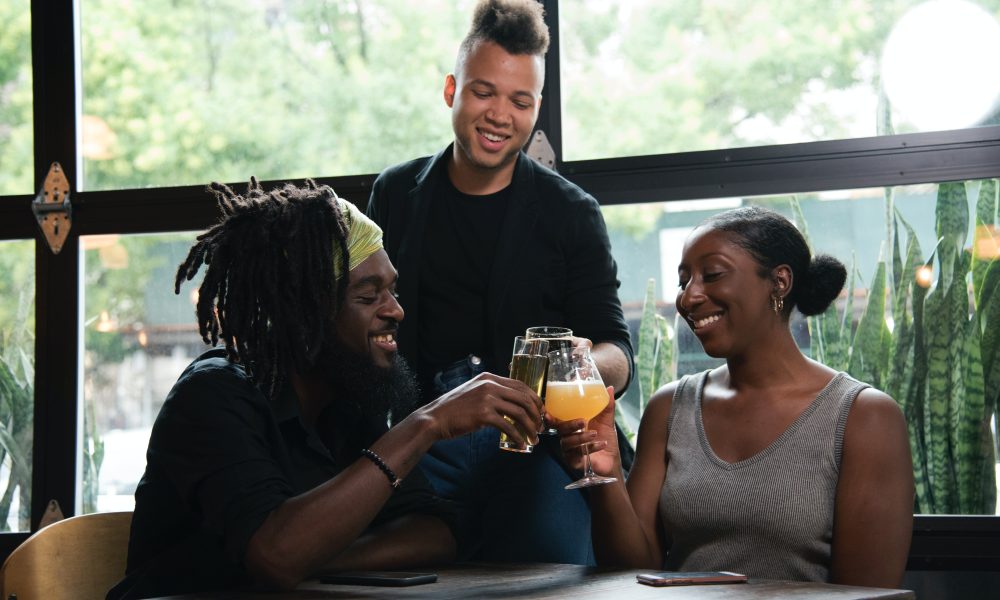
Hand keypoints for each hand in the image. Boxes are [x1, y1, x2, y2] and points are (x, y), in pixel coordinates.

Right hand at [419, 372, 541, 444]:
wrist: (435, 418)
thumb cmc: (455, 409)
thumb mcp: (474, 392)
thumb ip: (490, 393)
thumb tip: (510, 404)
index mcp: (490, 378)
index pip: (521, 385)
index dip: (534, 398)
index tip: (540, 411)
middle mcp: (490, 385)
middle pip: (524, 398)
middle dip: (536, 414)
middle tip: (540, 427)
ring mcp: (487, 399)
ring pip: (520, 413)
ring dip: (530, 428)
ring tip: (533, 439)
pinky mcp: (483, 414)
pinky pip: (508, 427)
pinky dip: (518, 437)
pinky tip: (521, 444)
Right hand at [550, 386, 618, 476]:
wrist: (612, 461)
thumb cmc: (605, 439)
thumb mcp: (607, 421)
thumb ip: (606, 406)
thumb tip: (610, 388)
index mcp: (572, 425)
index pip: (557, 420)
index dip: (550, 417)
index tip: (549, 414)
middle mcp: (568, 437)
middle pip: (561, 430)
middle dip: (570, 425)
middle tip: (583, 421)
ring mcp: (569, 450)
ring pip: (567, 442)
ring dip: (581, 438)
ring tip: (595, 434)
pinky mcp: (574, 462)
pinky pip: (577, 455)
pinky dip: (591, 448)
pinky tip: (602, 444)